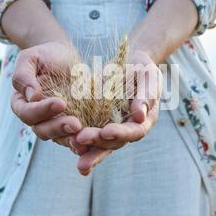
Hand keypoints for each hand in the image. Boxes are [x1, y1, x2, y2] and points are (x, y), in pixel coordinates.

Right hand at [10, 41, 87, 152]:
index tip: (61, 103)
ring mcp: (54, 124)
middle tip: (76, 123)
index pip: (27, 113)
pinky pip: (75, 137)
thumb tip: (32, 97)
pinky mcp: (72, 126)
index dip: (42, 111)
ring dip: (71, 138)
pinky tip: (93, 139)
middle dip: (59, 128)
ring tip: (86, 134)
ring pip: (59, 138)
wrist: (65, 57)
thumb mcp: (30, 58)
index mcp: (22, 103)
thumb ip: (24, 75)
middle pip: (42, 130)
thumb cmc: (45, 56)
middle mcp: (36, 118)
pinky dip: (83, 140)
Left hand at [74, 50, 162, 174]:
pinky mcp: (99, 123)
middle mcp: (129, 129)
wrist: (131, 66)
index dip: (121, 133)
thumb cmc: (144, 69)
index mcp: (145, 120)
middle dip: (98, 144)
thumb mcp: (149, 77)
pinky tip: (66, 141)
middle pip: (115, 143)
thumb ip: (147, 95)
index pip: (134, 131)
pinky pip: (89, 135)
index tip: (106, 131)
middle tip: (81, 140)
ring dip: (87, 149)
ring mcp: (113, 128)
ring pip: (100, 144)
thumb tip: (140, 115)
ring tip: (71, 146)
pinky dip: (78, 140)